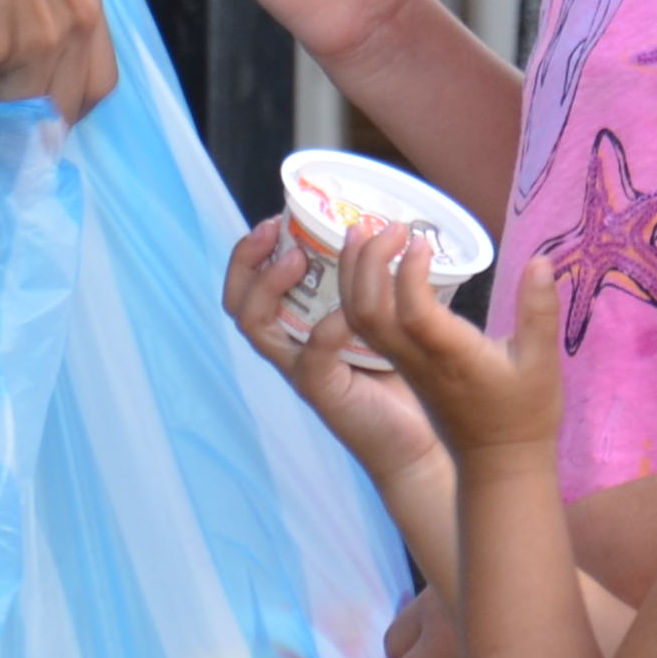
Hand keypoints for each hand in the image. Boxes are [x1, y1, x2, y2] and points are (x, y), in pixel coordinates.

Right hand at [221, 214, 449, 487]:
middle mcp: (290, 347)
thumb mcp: (383, 318)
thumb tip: (390, 228)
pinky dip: (326, 329)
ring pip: (257, 326)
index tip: (277, 218)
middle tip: (274, 229)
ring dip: (271, 284)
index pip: (250, 287)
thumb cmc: (402, 376)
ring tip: (297, 257)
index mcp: (299, 326)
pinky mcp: (322, 392)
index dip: (251, 252)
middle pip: (238, 303)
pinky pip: (311, 358)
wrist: (418, 440)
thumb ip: (376, 284)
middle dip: (247, 260)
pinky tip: (347, 313)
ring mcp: (301, 369)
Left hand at [342, 231, 563, 465]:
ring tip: (361, 232)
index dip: (408, 272)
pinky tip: (369, 264)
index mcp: (450, 357)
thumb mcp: (542, 363)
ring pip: (358, 318)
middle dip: (366, 262)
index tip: (422, 240)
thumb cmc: (524, 415)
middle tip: (386, 223)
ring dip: (352, 273)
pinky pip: (364, 326)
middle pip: (367, 311)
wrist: (498, 466)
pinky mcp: (402, 366)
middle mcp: (417, 359)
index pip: (412, 311)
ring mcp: (404, 364)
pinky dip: (357, 290)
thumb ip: (539, 311)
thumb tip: (541, 260)